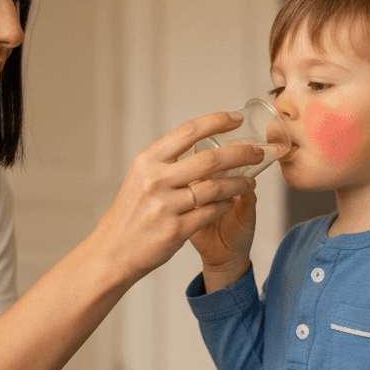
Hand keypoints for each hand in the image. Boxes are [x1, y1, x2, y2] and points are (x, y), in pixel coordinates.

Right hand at [87, 112, 263, 284]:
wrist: (112, 251)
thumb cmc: (130, 214)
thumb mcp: (140, 179)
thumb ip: (166, 163)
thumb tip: (201, 146)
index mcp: (148, 161)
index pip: (188, 131)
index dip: (216, 121)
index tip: (237, 118)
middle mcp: (156, 180)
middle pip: (210, 159)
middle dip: (240, 153)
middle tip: (258, 151)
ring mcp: (165, 206)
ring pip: (215, 188)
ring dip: (239, 183)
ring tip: (250, 181)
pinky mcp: (175, 230)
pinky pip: (211, 213)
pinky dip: (226, 205)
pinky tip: (233, 202)